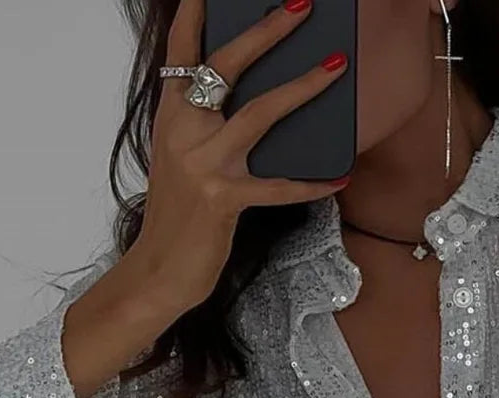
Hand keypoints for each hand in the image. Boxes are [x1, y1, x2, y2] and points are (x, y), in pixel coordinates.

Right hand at [126, 0, 348, 314]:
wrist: (158, 271)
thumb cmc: (178, 217)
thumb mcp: (184, 161)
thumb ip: (208, 127)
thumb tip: (255, 101)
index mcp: (171, 116)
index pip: (183, 52)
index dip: (196, 15)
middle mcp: (184, 131)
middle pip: (227, 66)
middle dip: (267, 32)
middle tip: (301, 7)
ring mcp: (204, 164)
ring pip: (259, 113)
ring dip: (302, 88)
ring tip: (335, 67)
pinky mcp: (224, 200)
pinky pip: (278, 186)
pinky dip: (310, 183)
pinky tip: (339, 176)